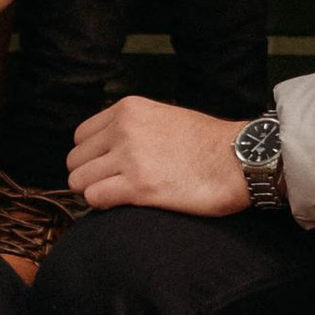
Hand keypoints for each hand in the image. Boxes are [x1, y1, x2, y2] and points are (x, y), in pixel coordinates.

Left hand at [68, 96, 248, 217]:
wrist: (239, 159)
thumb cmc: (208, 143)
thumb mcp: (164, 117)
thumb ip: (133, 127)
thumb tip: (108, 150)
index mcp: (128, 109)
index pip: (81, 136)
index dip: (92, 157)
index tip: (107, 168)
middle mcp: (123, 129)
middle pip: (75, 160)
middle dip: (89, 176)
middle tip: (112, 186)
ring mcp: (130, 157)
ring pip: (79, 181)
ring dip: (94, 192)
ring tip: (118, 196)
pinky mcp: (138, 186)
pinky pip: (95, 198)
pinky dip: (103, 205)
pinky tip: (124, 203)